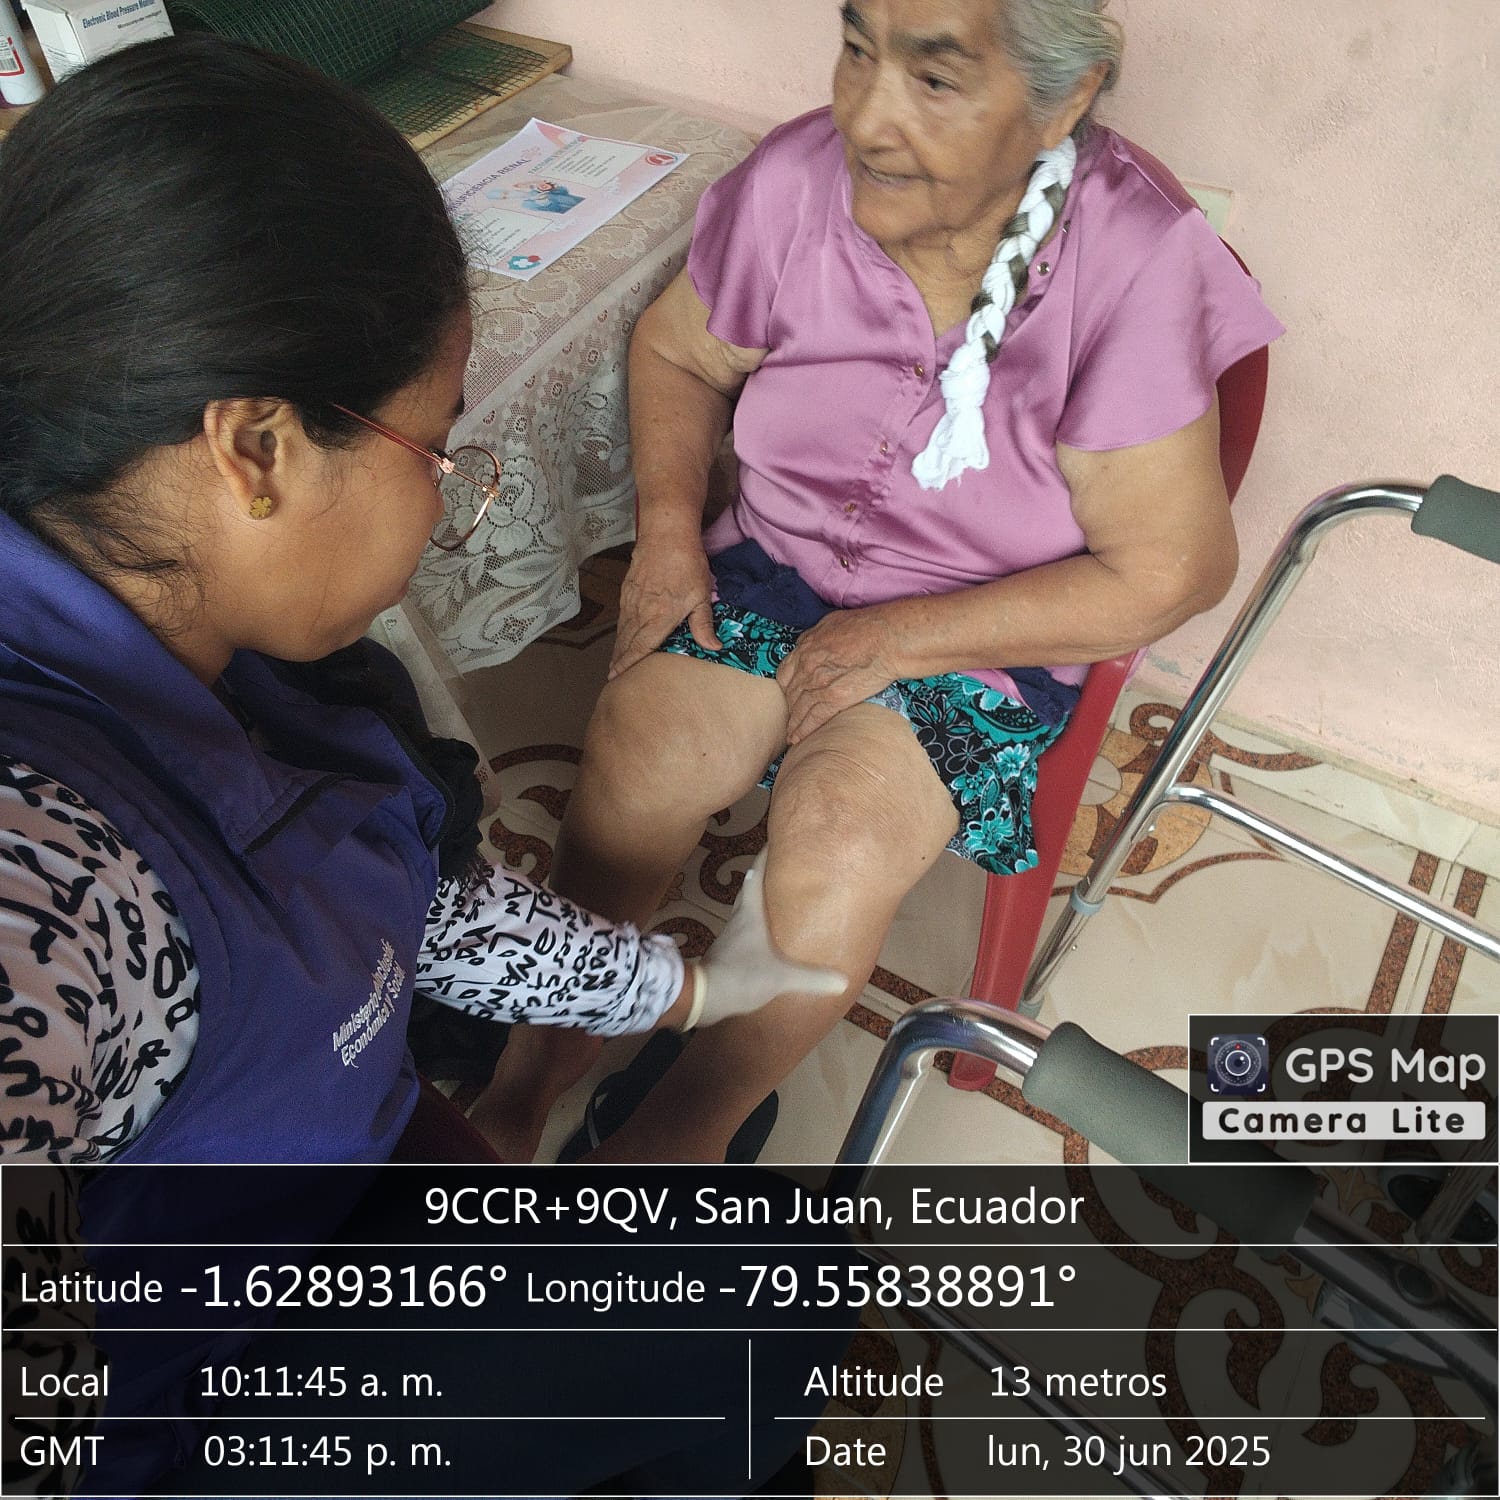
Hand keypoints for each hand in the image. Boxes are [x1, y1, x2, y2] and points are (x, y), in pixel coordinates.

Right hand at [609, 534, 721, 678]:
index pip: (640, 648)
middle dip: (619, 660)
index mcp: (658, 618)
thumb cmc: (687, 564)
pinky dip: (620, 628)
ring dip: (618, 646)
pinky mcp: (628, 588)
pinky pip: (622, 615)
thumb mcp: (701, 596)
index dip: (628, 664)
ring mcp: (631, 600)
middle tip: (613, 675)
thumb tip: (714, 647)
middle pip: (626, 641)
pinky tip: (622, 633)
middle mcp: (640, 612)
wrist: (666, 533)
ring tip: (615, 660)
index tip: (616, 677)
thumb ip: (703, 624)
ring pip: (622, 629)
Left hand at [685, 853, 846, 1027]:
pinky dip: (750, 924)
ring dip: (754, 900)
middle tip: (775, 866)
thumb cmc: (743, 975)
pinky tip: (760, 935)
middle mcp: (738, 919)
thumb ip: (812, 978)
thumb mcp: (782, 977)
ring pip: (742, 909)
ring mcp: (728, 935)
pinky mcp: (724, 951)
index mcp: (750, 915)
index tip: (771, 841)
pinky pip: (740, 930)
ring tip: (771, 898)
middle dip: (759, 875)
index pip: (756, 876)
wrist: (704, 996)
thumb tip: (842, 981)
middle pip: (747, 888)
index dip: (764, 857)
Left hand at [775, 606, 899, 743]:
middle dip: (789, 707)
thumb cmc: (868, 626)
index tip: (788, 694)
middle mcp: (807, 667)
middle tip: (789, 718)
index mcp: (806, 647)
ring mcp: (819, 684)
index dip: (786, 687)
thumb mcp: (833, 622)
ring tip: (792, 736)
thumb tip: (811, 643)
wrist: (887, 639)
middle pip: (791, 693)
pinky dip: (804, 731)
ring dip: (793, 724)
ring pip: (799, 708)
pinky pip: (813, 718)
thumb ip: (817, 636)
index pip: (785, 672)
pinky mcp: (834, 699)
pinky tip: (799, 739)